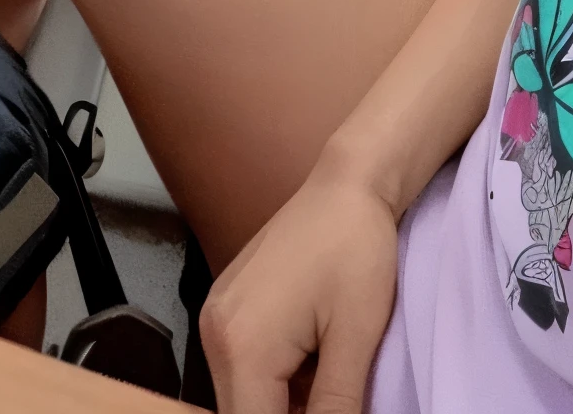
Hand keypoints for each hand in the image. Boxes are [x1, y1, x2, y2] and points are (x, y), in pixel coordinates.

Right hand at [201, 165, 401, 413]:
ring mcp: (215, 318)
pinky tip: (313, 359)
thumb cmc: (358, 249)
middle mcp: (214, 335)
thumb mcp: (356, 337)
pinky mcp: (225, 306)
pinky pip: (242, 365)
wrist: (348, 182)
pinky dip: (274, 378)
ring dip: (281, 402)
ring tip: (326, 371)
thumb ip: (336, 406)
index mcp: (242, 348)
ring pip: (242, 394)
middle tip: (334, 396)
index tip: (330, 410)